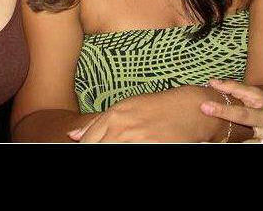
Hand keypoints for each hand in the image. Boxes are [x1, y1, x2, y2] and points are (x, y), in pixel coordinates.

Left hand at [67, 86, 228, 142]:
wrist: (189, 108)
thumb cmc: (157, 108)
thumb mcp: (126, 109)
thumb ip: (99, 123)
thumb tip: (73, 136)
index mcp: (113, 116)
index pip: (87, 142)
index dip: (84, 148)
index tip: (78, 150)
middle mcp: (121, 127)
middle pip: (96, 148)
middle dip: (93, 151)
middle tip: (102, 149)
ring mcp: (136, 139)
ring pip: (109, 150)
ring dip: (108, 152)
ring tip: (125, 146)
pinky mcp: (151, 147)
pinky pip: (129, 155)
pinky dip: (127, 153)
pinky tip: (134, 149)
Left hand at [200, 79, 262, 142]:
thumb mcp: (258, 94)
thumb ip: (235, 88)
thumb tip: (212, 82)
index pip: (242, 114)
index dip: (222, 111)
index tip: (204, 107)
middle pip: (241, 139)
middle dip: (222, 139)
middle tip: (199, 139)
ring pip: (243, 147)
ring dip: (226, 144)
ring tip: (204, 142)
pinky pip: (247, 150)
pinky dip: (233, 146)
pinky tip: (220, 143)